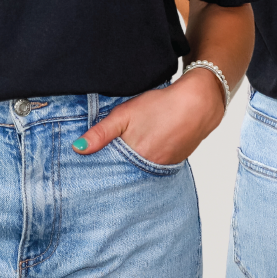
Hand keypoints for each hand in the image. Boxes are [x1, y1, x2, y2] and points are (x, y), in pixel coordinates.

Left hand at [73, 69, 225, 164]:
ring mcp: (165, 166)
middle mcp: (151, 168)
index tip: (88, 172)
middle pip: (126, 174)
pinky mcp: (174, 162)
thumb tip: (78, 148)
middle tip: (104, 164)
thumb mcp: (125, 114)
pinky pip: (155, 167)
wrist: (198, 103)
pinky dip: (146, 162)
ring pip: (140, 171)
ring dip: (131, 167)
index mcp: (136, 158)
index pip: (111, 173)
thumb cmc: (161, 105)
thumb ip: (101, 133)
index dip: (100, 170)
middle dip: (114, 171)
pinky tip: (145, 150)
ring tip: (125, 156)